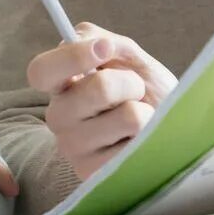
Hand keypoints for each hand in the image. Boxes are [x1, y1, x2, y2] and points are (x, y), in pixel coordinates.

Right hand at [26, 23, 177, 180]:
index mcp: (60, 86)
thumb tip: (98, 43)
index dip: (72, 57)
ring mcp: (75, 148)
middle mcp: (59, 118)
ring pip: (128, 116)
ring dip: (145, 111)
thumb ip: (104, 40)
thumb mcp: (128, 56)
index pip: (41, 72)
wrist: (172, 127)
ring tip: (140, 119)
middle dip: (130, 82)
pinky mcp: (96, 174)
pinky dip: (149, 137)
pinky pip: (137, 146)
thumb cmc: (146, 90)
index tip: (105, 49)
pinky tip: (138, 143)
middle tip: (135, 91)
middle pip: (98, 89)